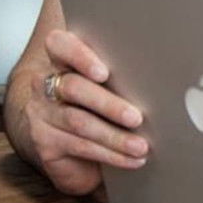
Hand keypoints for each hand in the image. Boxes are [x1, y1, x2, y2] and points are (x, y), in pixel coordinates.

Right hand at [18, 28, 148, 194]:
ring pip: (79, 122)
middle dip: (109, 104)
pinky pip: (80, 146)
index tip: (104, 72)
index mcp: (60, 57)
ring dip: (115, 136)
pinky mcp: (44, 142)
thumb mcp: (103, 81)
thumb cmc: (92, 100)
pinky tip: (130, 158)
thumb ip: (118, 71)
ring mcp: (41, 113)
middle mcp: (44, 82)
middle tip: (136, 118)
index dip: (80, 56)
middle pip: (74, 87)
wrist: (59, 137)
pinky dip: (110, 154)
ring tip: (141, 146)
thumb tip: (161, 80)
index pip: (59, 44)